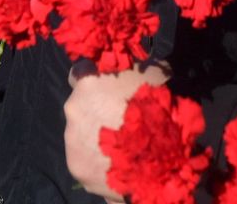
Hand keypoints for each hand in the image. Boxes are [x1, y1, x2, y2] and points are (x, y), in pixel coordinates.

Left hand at [63, 61, 168, 198]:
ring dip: (95, 138)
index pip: (79, 72)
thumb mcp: (152, 70)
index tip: (107, 87)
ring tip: (120, 147)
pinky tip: (117, 166)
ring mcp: (73, 142)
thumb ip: (131, 68)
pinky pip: (85, 162)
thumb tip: (130, 68)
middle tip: (118, 121)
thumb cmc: (159, 105)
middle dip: (95, 111)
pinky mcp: (78, 169)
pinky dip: (97, 163)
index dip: (95, 79)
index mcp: (87, 83)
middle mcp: (73, 110)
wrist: (164, 153)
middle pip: (79, 107)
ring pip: (80, 136)